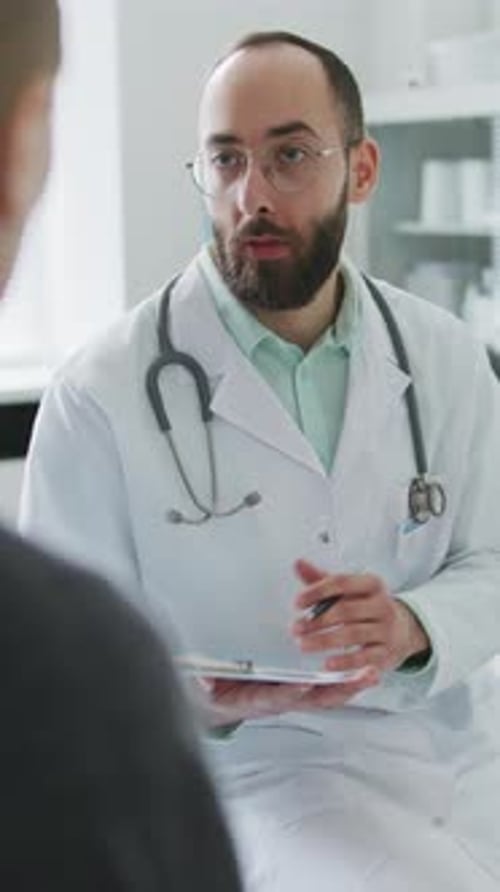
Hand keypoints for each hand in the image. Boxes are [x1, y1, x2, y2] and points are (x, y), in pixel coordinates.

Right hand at [204, 669, 377, 726]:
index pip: (276, 697)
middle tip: (361, 677)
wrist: (219, 703)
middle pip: (314, 699)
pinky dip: (346, 679)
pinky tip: (365, 668)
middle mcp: (281, 700)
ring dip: (350, 684)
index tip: (303, 685)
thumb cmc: (214, 692)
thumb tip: (198, 682)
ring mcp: (294, 695)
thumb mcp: (203, 688)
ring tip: (374, 671)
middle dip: (338, 689)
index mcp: (258, 700)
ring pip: (327, 693)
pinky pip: (327, 685)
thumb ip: (201, 684)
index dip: (289, 692)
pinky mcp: (301, 688)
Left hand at [292, 559, 429, 674]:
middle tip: (296, 628)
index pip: (341, 582)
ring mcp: (387, 629)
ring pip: (353, 634)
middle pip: (346, 610)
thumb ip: (323, 579)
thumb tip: (298, 564)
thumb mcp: (349, 590)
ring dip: (325, 640)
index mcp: (371, 584)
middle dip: (318, 620)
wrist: (403, 629)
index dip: (317, 591)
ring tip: (303, 645)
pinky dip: (345, 661)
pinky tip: (327, 664)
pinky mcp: (387, 653)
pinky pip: (365, 657)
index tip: (297, 603)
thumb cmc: (367, 606)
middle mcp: (382, 605)